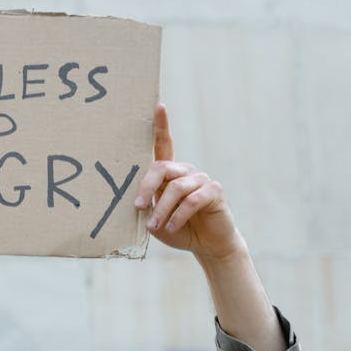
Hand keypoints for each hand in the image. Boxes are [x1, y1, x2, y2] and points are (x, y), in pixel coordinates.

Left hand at [133, 104, 244, 261]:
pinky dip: (178, 216)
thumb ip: (148, 206)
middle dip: (146, 188)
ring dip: (162, 210)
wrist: (207, 245)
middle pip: (162, 168)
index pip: (164, 144)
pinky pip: (192, 200)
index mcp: (171, 173)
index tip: (158, 106)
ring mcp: (202, 179)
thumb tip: (135, 202)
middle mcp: (187, 171)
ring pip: (176, 188)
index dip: (161, 125)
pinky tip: (172, 227)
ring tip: (155, 227)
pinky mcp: (214, 191)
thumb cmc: (178, 230)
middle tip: (138, 208)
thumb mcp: (156, 218)